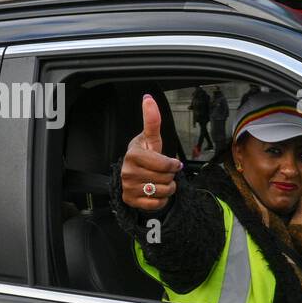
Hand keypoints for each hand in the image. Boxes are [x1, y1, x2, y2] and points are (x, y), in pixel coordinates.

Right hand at [121, 94, 182, 212]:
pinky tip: (155, 192)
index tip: (173, 163)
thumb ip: (152, 121)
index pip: (165, 165)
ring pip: (163, 192)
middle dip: (170, 176)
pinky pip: (157, 204)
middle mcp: (127, 171)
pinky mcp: (130, 200)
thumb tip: (148, 98)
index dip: (173, 165)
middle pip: (166, 179)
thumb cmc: (145, 155)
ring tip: (159, 181)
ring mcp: (128, 187)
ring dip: (168, 188)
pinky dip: (161, 200)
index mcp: (133, 154)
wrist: (133, 175)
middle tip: (162, 172)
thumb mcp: (151, 139)